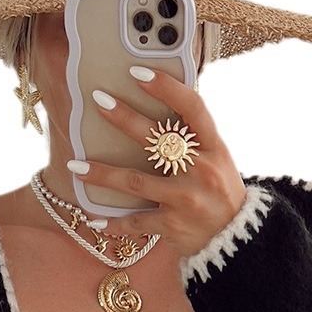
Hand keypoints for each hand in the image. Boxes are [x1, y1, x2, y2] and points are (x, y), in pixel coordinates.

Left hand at [67, 65, 248, 259]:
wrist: (236, 239)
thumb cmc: (220, 192)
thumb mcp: (217, 159)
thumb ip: (194, 138)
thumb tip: (164, 103)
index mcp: (213, 147)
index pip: (192, 108)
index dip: (166, 88)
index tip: (138, 73)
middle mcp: (200, 170)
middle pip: (156, 139)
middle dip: (124, 118)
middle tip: (99, 101)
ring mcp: (185, 199)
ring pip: (135, 182)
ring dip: (102, 174)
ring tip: (75, 166)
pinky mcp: (173, 226)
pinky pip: (136, 222)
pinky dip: (115, 222)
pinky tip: (96, 219)